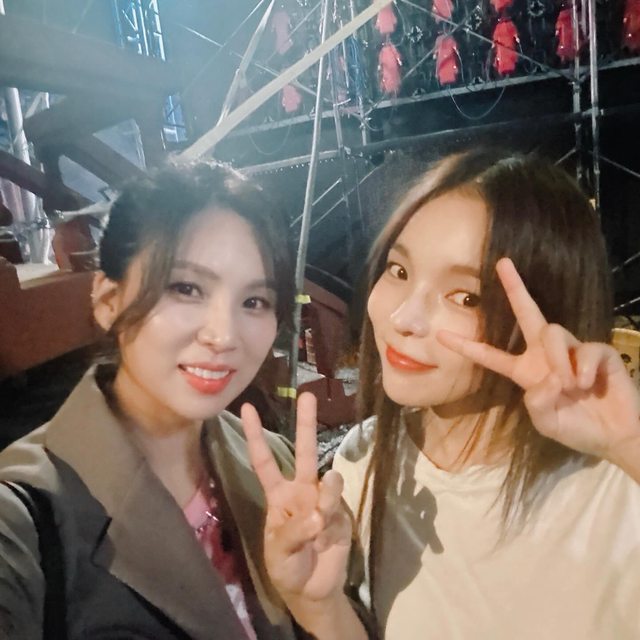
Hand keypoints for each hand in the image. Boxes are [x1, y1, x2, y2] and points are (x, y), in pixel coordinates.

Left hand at [240, 393, 350, 604]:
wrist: (313, 590)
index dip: (256, 436)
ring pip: (327, 482)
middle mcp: (301, 490)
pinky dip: (331, 518)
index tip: (247, 408)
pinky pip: (338, 507)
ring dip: (326, 495)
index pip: (264, 460)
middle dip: (306, 424)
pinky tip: (327, 533)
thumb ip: (293, 532)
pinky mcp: (341, 515)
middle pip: (303, 451)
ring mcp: (323, 500)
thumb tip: (317, 513)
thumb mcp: (278, 554)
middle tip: (307, 395)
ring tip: (319, 517)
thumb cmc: (286, 568)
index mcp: (278, 495)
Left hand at [437, 257, 639, 461]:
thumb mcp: (545, 421)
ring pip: (552, 332)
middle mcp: (544, 354)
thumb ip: (536, 402)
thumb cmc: (575, 428)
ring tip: (570, 387)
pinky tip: (588, 385)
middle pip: (526, 313)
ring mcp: (571, 350)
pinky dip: (582, 369)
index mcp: (525, 371)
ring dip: (558, 361)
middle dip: (515, 286)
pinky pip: (584, 349)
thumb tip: (548, 377)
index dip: (466, 346)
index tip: (440, 335)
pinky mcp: (597, 351)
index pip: (490, 355)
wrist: (615, 436)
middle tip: (502, 263)